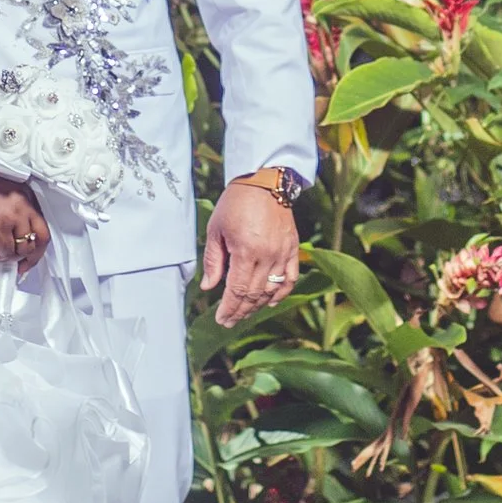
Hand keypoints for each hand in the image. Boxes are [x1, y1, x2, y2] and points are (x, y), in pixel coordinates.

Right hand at [0, 181, 49, 272]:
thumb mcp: (0, 191)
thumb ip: (12, 208)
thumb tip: (15, 232)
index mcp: (24, 194)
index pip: (41, 224)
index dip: (36, 244)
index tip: (29, 254)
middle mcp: (23, 204)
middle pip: (41, 238)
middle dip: (33, 256)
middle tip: (22, 265)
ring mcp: (11, 217)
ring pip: (23, 249)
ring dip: (9, 256)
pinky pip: (6, 252)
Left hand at [199, 178, 300, 325]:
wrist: (264, 181)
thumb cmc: (236, 203)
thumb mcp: (216, 229)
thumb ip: (214, 261)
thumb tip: (208, 287)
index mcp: (246, 251)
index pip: (238, 290)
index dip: (229, 308)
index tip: (221, 319)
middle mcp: (267, 255)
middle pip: (254, 294)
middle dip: (240, 311)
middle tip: (229, 321)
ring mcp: (283, 253)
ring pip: (272, 290)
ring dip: (257, 305)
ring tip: (244, 312)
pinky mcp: (293, 249)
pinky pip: (290, 278)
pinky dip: (281, 293)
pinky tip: (270, 302)